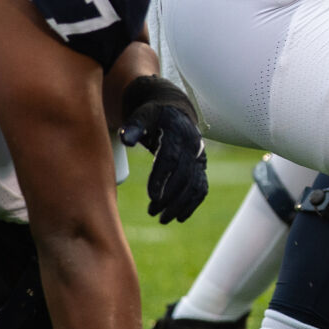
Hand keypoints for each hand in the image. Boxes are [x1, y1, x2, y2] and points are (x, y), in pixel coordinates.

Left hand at [120, 77, 207, 223]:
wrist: (174, 110)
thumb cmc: (152, 114)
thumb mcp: (142, 114)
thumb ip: (134, 125)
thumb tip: (126, 139)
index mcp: (178, 132)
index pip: (171, 158)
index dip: (162, 178)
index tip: (151, 197)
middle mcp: (193, 145)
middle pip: (185, 176)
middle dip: (170, 197)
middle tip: (153, 212)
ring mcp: (199, 157)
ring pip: (195, 185)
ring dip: (181, 204)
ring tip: (163, 219)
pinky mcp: (200, 166)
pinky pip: (201, 187)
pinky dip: (193, 204)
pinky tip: (180, 217)